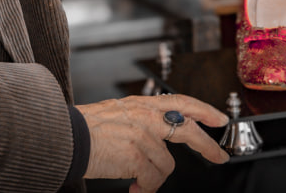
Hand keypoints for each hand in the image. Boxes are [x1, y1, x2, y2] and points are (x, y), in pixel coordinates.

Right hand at [78, 93, 229, 191]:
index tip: (219, 118)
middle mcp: (146, 116)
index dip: (203, 110)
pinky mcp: (137, 155)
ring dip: (153, 178)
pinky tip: (133, 188)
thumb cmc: (85, 129)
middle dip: (208, 146)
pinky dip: (144, 189)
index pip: (180, 102)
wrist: (66, 137)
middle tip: (220, 157)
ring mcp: (143, 135)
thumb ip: (140, 119)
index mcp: (142, 104)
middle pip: (189, 130)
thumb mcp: (118, 112)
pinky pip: (153, 180)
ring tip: (137, 182)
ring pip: (167, 166)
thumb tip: (158, 139)